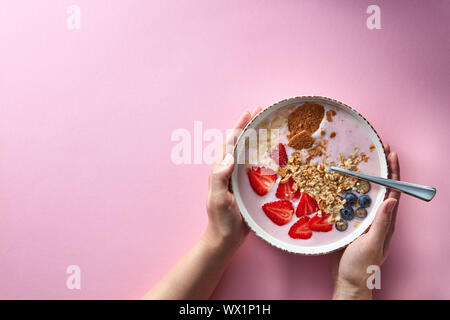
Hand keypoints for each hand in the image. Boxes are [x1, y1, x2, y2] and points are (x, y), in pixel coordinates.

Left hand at [204, 107, 261, 251]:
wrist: (226, 239)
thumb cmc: (221, 220)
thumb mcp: (217, 199)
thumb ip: (219, 178)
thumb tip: (228, 156)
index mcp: (222, 170)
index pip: (231, 143)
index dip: (240, 126)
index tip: (250, 112)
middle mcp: (231, 170)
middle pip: (240, 143)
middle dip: (249, 126)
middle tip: (262, 112)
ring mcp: (240, 178)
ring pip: (249, 153)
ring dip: (258, 138)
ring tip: (269, 126)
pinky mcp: (249, 187)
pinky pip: (258, 167)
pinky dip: (265, 156)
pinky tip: (275, 154)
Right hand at [332, 144, 400, 298]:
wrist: (348, 280)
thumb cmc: (362, 266)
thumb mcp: (372, 244)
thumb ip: (382, 223)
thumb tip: (392, 200)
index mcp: (386, 221)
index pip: (394, 191)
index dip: (394, 172)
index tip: (391, 154)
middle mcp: (377, 217)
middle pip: (382, 188)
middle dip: (382, 168)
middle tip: (377, 150)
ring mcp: (365, 220)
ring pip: (367, 193)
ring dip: (366, 176)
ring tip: (361, 160)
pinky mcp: (352, 223)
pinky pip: (353, 202)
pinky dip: (350, 189)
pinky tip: (342, 182)